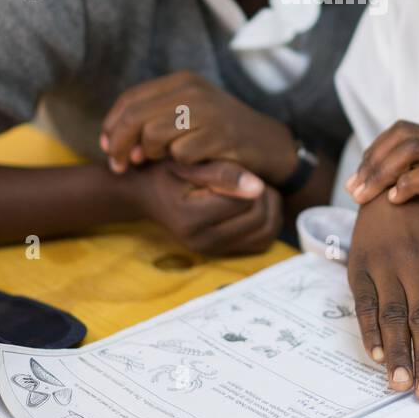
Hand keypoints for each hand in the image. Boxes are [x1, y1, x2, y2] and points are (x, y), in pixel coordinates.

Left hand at [100, 72, 297, 183]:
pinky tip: (189, 166)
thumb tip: (114, 144)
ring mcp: (208, 111)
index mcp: (182, 81)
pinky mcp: (220, 135)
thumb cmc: (220, 134)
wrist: (268, 144)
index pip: (130, 99)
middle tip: (120, 166)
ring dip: (150, 155)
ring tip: (159, 163)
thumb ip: (152, 121)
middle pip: (135, 117)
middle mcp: (193, 91)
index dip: (112, 125)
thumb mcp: (188, 115)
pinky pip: (180, 154)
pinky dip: (179, 165)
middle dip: (119, 145)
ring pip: (153, 135)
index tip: (108, 148)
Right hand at [118, 157, 283, 255]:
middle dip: (264, 194)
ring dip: (270, 208)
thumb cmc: (167, 172)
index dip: (251, 181)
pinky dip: (266, 221)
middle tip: (252, 178)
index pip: (246, 202)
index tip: (240, 169)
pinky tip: (253, 204)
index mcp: (191, 219)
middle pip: (260, 218)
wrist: (148, 194)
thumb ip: (223, 173)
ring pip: (267, 233)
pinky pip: (262, 241)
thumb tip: (258, 188)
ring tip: (255, 190)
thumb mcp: (189, 164)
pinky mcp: (222, 253)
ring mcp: (213, 251)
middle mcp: (202, 242)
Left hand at [346, 122, 418, 286]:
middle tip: (355, 191)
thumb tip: (358, 179)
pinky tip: (394, 201)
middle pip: (406, 134)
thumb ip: (400, 182)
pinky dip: (410, 183)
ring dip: (384, 172)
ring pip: (417, 148)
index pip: (402, 131)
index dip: (374, 152)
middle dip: (374, 162)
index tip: (355, 182)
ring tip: (366, 197)